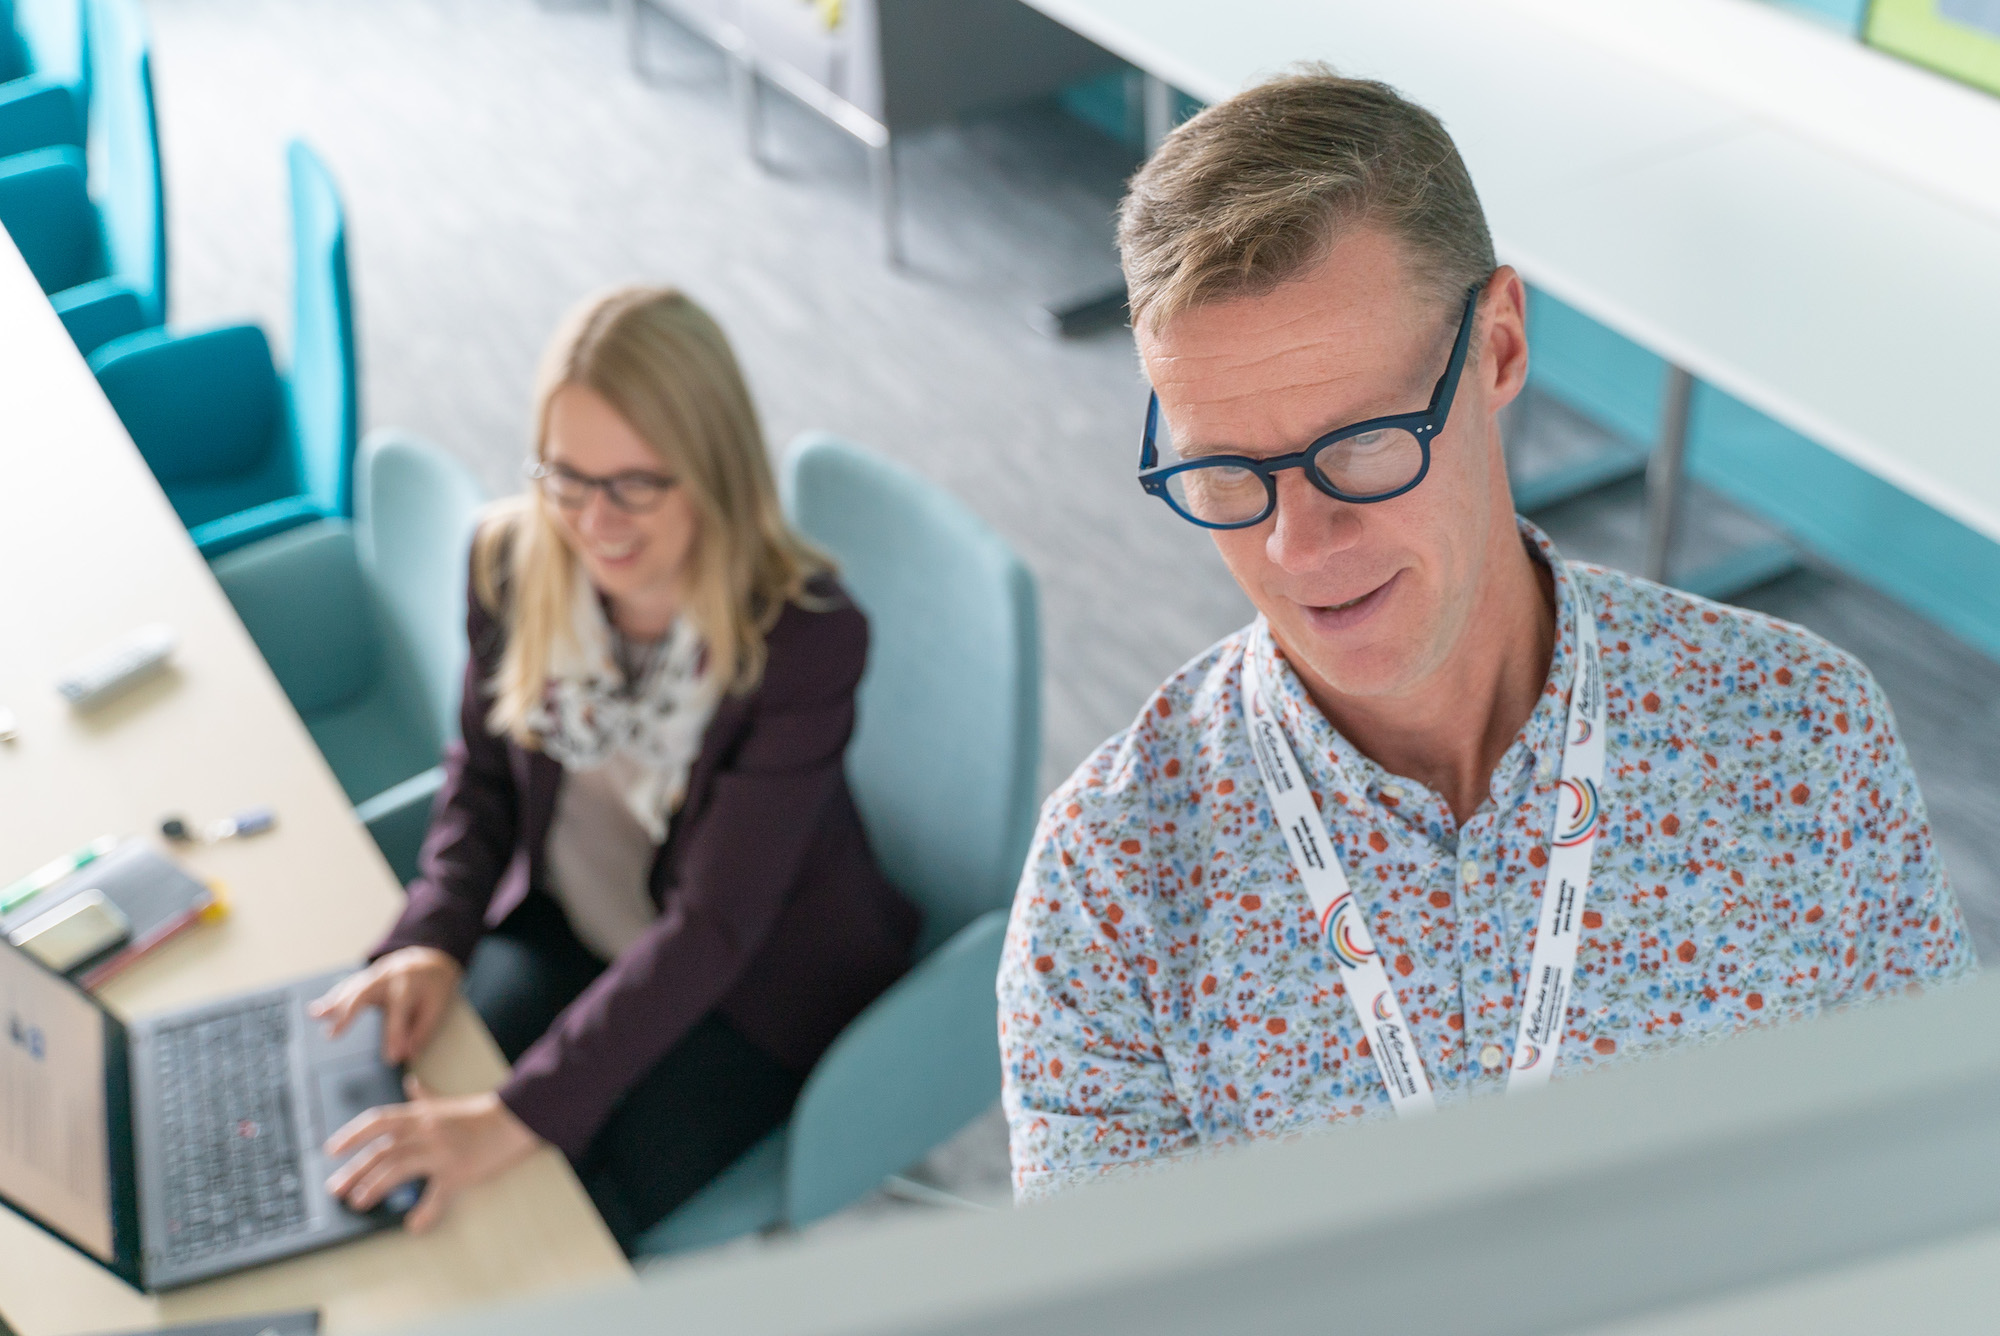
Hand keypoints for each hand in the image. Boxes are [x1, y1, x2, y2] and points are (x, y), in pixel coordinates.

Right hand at [309, 947, 462, 1064]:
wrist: (430, 958)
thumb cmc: (435, 985)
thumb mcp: (438, 1006)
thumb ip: (422, 1031)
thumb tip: (407, 1055)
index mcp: (409, 986)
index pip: (399, 1015)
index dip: (395, 1037)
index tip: (391, 1059)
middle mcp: (388, 978)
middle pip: (364, 995)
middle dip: (348, 1014)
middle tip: (332, 1034)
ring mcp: (375, 976)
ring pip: (351, 989)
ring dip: (332, 1003)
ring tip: (315, 1015)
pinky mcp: (367, 978)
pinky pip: (348, 988)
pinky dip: (332, 999)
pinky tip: (317, 1010)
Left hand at [324, 1075, 542, 1232]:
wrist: (516, 1119)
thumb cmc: (481, 1113)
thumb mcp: (448, 1102)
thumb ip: (425, 1096)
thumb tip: (410, 1084)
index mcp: (421, 1115)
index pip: (378, 1121)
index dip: (352, 1134)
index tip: (332, 1150)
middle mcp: (427, 1131)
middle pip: (382, 1149)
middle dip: (354, 1169)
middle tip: (336, 1188)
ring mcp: (442, 1151)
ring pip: (399, 1169)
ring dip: (375, 1187)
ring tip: (359, 1202)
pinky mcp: (459, 1171)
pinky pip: (437, 1196)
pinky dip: (425, 1213)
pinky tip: (414, 1224)